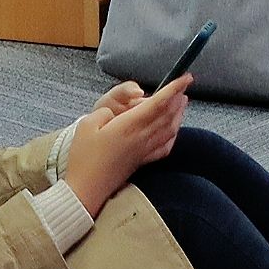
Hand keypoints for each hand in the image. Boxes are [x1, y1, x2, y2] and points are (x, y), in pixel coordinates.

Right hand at [65, 77, 189, 212]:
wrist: (86, 190)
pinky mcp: (141, 162)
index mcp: (129, 126)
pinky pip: (165, 147)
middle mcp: (141, 138)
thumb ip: (106, 111)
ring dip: (178, 114)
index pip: (158, 103)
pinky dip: (173, 135)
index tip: (185, 78)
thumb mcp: (88, 125)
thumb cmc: (84, 157)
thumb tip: (116, 112)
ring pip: (169, 130)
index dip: (173, 89)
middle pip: (167, 115)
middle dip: (178, 98)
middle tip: (184, 86)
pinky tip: (174, 131)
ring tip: (182, 103)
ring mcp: (144, 151)